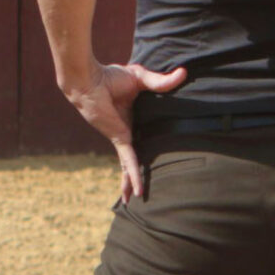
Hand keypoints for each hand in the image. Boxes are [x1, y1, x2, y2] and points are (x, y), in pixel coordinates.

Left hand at [62, 63, 187, 199]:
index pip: (143, 137)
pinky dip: (133, 177)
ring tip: (133, 201)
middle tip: (139, 192)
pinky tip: (136, 194)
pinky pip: (129, 162)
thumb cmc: (110, 76)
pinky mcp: (119, 139)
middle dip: (133, 173)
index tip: (154, 158)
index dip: (148, 148)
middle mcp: (127, 131)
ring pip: (129, 165)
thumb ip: (162, 81)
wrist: (90, 80)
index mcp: (132, 119)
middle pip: (134, 157)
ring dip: (131, 182)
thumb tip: (185, 73)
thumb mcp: (141, 78)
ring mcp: (122, 137)